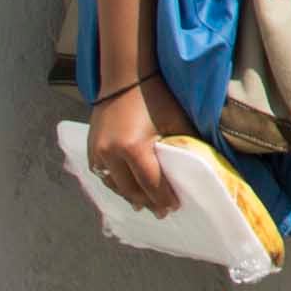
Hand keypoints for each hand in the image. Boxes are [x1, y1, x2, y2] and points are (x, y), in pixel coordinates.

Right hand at [87, 77, 190, 213]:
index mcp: (133, 148)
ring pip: (113, 184)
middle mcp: (110, 153)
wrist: (124, 78)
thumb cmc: (155, 97)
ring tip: (143, 204)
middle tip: (161, 212)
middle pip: (130, 189)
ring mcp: (97, 152)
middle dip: (147, 202)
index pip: (150, 183)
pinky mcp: (90, 147)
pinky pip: (101, 174)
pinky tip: (125, 188)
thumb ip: (186, 145)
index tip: (173, 208)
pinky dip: (114, 183)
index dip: (162, 198)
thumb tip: (200, 166)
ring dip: (128, 195)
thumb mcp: (176, 121)